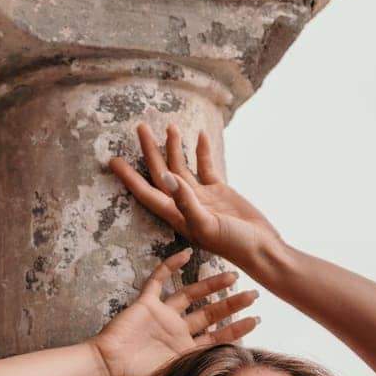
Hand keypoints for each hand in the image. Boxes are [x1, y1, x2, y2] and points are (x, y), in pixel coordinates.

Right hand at [89, 247, 261, 375]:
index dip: (237, 329)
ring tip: (233, 275)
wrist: (109, 369)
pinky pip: (157, 281)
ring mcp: (161, 316)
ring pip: (190, 294)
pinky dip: (170, 266)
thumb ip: (201, 368)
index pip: (218, 337)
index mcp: (185, 351)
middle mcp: (176, 331)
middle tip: (253, 294)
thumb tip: (233, 372)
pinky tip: (186, 253)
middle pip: (209, 313)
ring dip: (211, 285)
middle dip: (232, 304)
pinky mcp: (144, 304)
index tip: (256, 320)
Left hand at [106, 122, 286, 271]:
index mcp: (177, 215)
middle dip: (150, 151)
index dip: (129, 177)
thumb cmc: (234, 245)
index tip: (113, 160)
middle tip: (140, 128)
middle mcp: (185, 205)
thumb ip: (186, 202)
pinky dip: (201, 151)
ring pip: (182, 167)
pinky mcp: (219, 191)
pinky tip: (199, 135)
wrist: (262, 249)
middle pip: (161, 173)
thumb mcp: (207, 225)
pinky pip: (205, 167)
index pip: (147, 192)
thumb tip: (166, 177)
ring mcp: (202, 197)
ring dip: (174, 147)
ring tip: (169, 126)